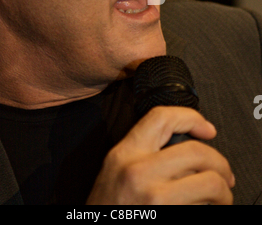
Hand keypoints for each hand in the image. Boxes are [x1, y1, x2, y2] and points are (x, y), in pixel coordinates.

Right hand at [86, 106, 234, 204]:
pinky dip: (210, 209)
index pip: (162, 118)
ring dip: (222, 192)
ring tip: (220, 198)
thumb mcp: (116, 169)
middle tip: (224, 175)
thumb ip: (143, 152)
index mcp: (125, 153)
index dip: (191, 117)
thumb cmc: (108, 206)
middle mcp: (138, 172)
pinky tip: (204, 209)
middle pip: (196, 152)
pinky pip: (202, 209)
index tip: (207, 130)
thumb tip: (185, 145)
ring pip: (209, 184)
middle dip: (220, 164)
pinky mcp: (169, 219)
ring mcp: (155, 200)